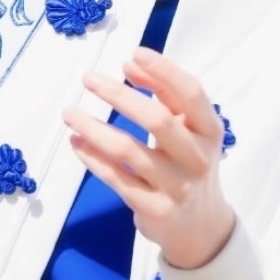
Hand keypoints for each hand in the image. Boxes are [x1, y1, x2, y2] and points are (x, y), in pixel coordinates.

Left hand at [63, 48, 234, 270]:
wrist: (201, 226)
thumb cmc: (188, 164)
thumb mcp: (188, 129)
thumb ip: (164, 94)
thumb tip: (130, 65)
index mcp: (209, 131)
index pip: (191, 94)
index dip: (164, 71)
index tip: (133, 53)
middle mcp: (197, 158)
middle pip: (157, 120)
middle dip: (119, 96)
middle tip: (89, 79)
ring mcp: (177, 187)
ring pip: (129, 152)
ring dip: (94, 129)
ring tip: (69, 113)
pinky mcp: (155, 209)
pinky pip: (118, 179)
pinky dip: (93, 159)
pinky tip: (77, 143)